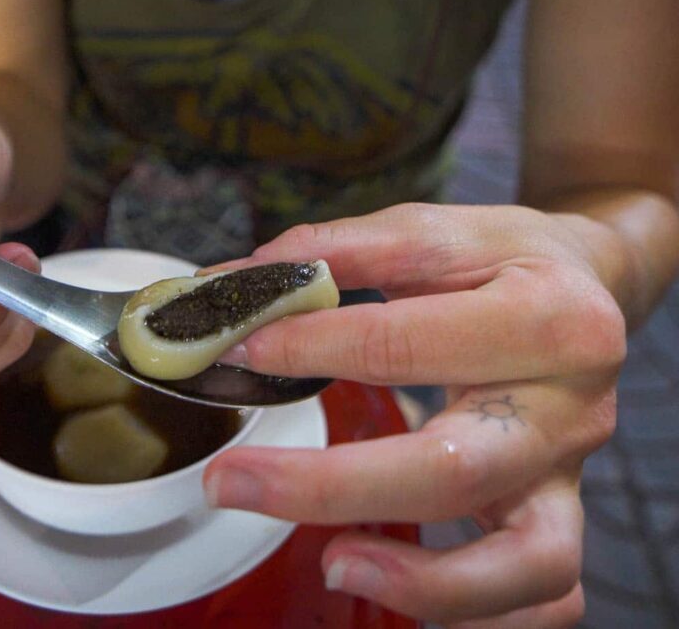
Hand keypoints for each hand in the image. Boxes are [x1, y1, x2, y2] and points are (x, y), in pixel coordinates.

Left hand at [203, 203, 624, 627]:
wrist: (593, 288)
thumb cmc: (505, 261)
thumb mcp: (435, 231)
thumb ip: (340, 251)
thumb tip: (239, 282)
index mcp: (548, 317)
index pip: (406, 342)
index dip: (310, 348)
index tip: (237, 349)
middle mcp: (571, 405)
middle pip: (453, 469)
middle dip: (326, 485)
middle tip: (228, 481)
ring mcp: (568, 471)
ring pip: (527, 561)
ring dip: (425, 581)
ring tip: (333, 563)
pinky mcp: (559, 511)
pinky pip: (546, 595)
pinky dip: (480, 613)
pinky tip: (392, 585)